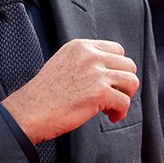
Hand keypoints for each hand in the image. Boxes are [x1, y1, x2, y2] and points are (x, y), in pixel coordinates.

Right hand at [2, 39, 139, 143]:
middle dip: (124, 83)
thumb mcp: (63, 63)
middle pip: (128, 65)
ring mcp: (96, 73)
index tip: (110, 81)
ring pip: (132, 82)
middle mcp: (90, 56)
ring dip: (125, 97)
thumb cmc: (45, 93)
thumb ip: (85, 60)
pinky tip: (109, 116)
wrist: (31, 110)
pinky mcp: (100, 93)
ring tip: (112, 106)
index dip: (117, 67)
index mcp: (80, 46)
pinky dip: (120, 112)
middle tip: (113, 95)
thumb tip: (110, 70)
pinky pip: (124, 102)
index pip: (117, 49)